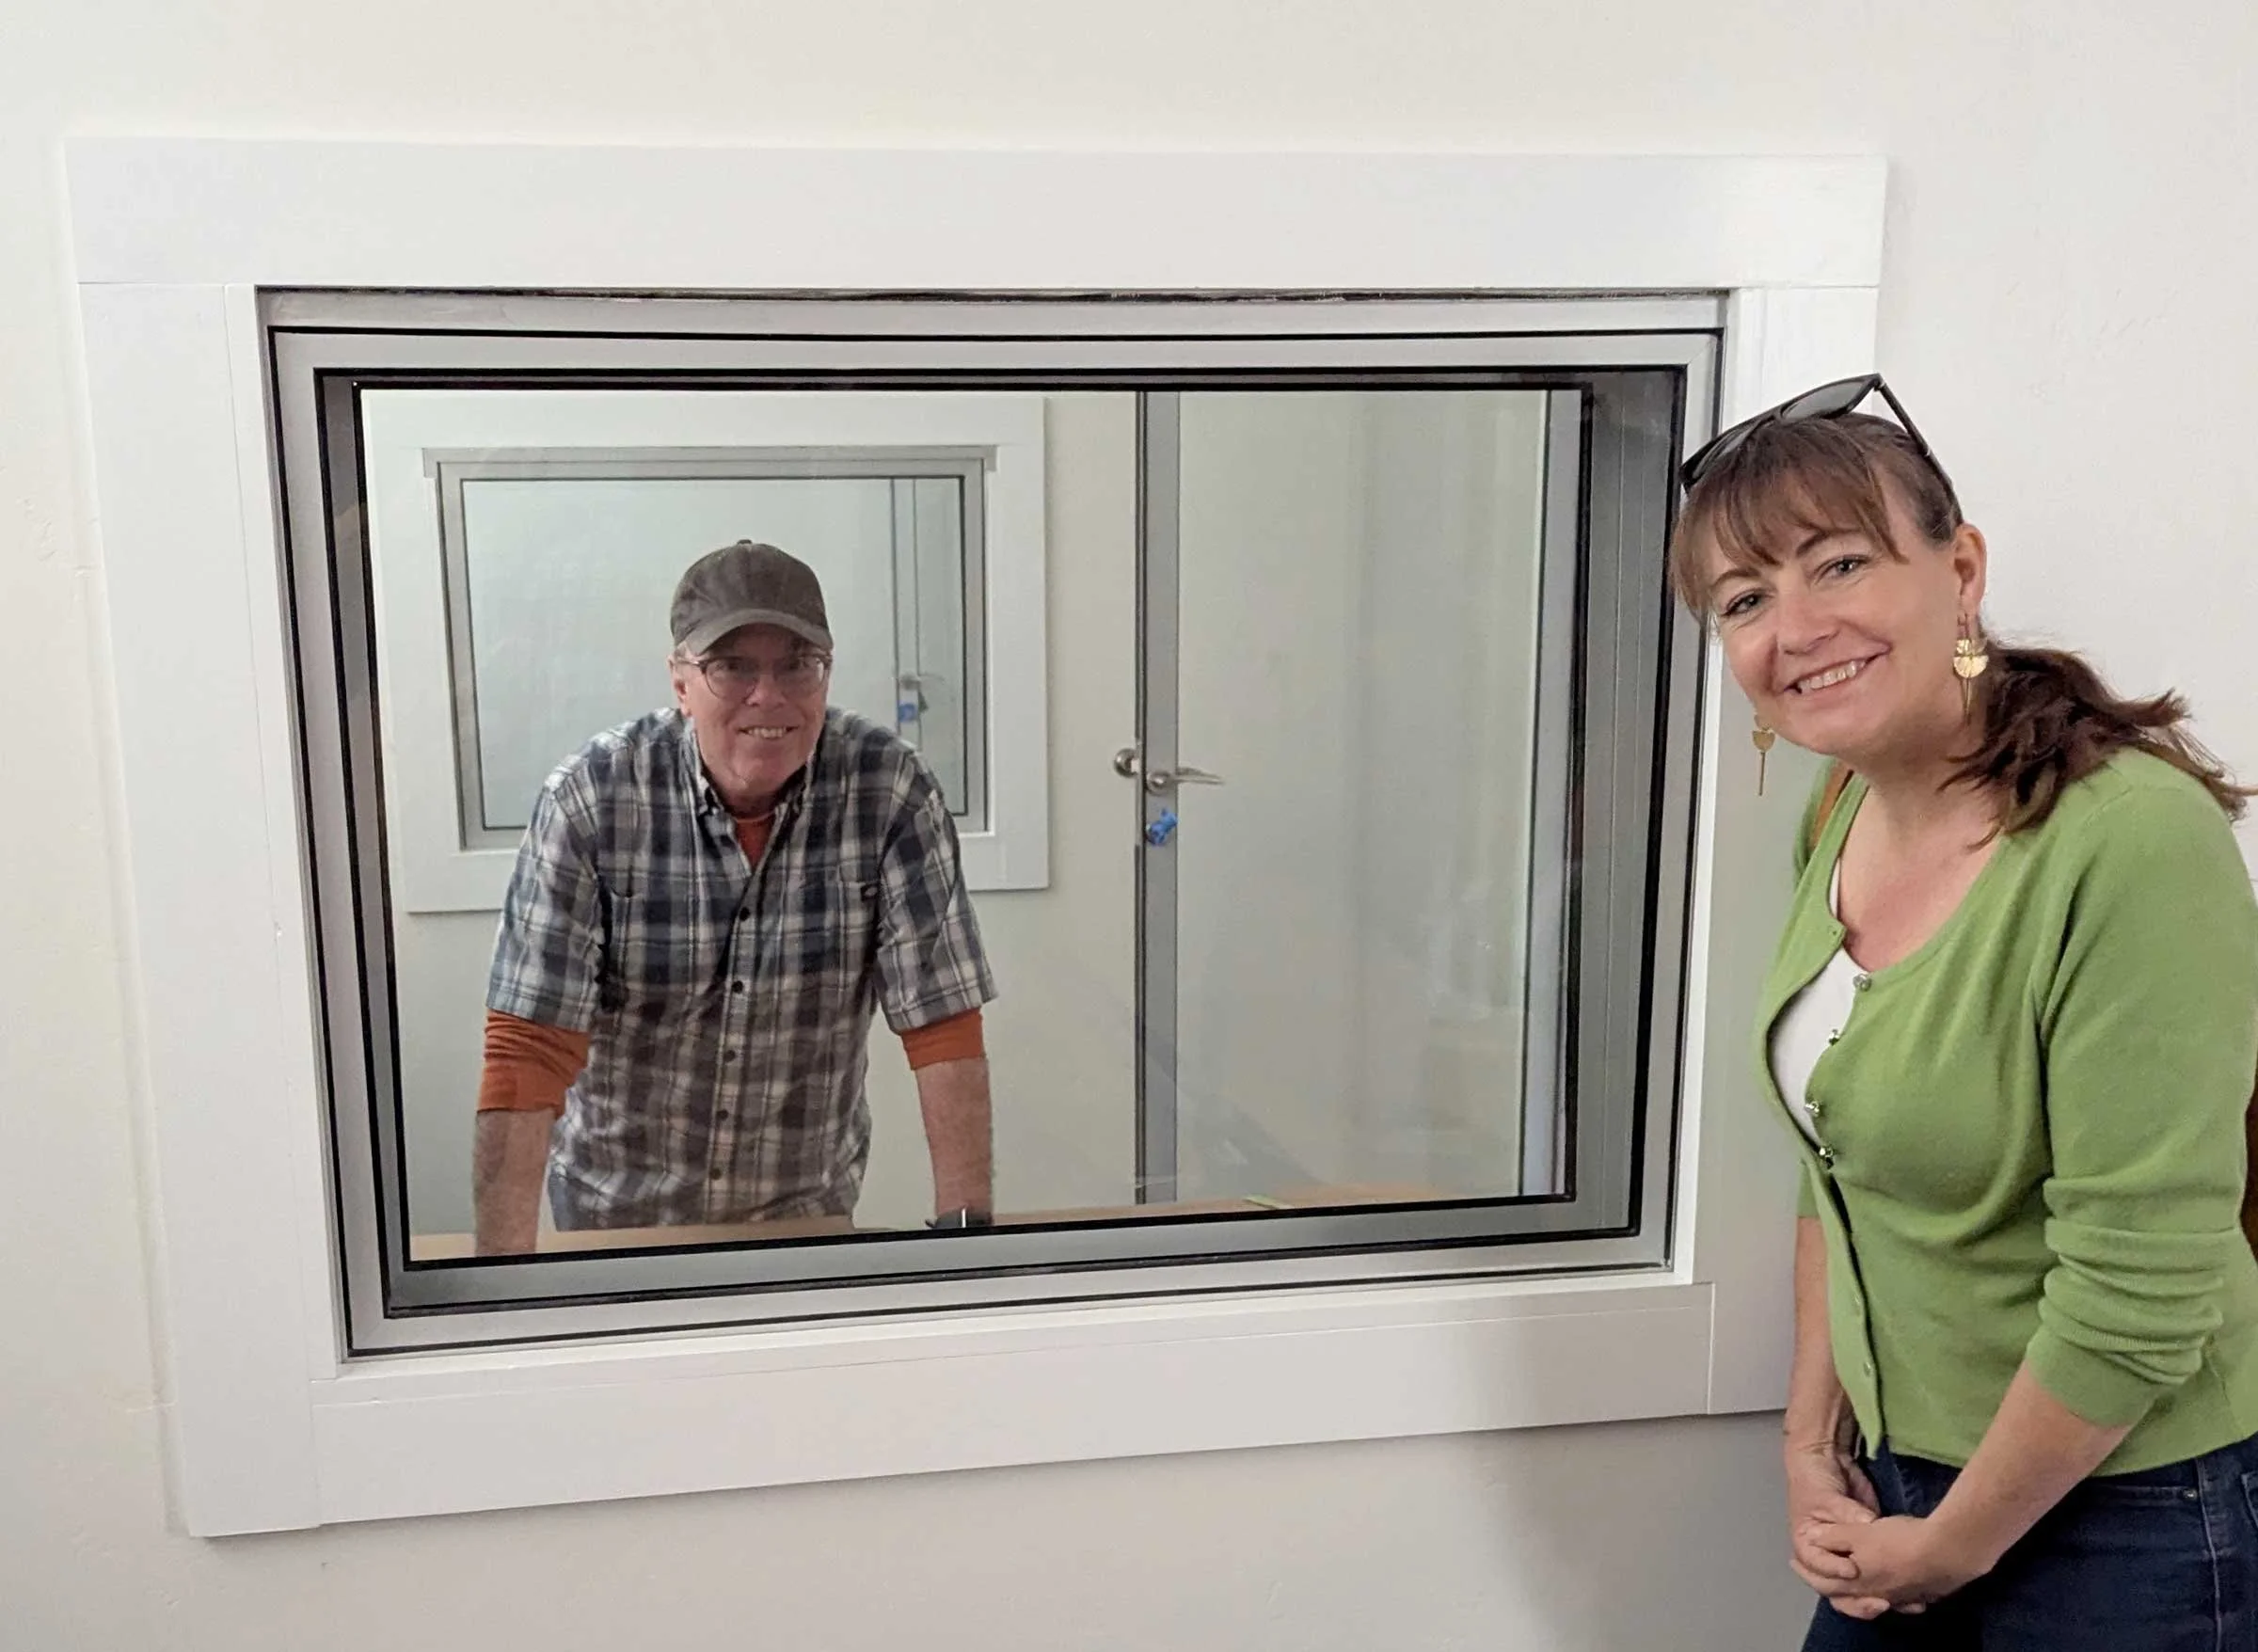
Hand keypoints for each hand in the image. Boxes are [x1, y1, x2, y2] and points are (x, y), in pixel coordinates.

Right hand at [1783, 1443, 1895, 1618]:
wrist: (1826, 1464)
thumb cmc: (1816, 1481)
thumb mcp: (1826, 1497)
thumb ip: (1846, 1513)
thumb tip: (1869, 1525)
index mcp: (1806, 1545)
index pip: (1816, 1566)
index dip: (1833, 1570)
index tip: (1852, 1570)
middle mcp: (1824, 1558)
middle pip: (1836, 1588)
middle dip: (1856, 1599)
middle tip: (1879, 1602)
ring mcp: (1845, 1558)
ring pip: (1855, 1589)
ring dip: (1873, 1599)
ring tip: (1893, 1603)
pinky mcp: (1866, 1554)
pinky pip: (1874, 1576)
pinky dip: (1888, 1587)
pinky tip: (1906, 1596)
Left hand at [1809, 1513, 1987, 1614]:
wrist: (1947, 1551)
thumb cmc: (1897, 1541)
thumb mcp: (1858, 1533)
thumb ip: (1834, 1538)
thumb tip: (1811, 1538)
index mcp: (1856, 1582)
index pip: (1825, 1583)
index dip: (1808, 1572)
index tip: (1794, 1564)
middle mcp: (1876, 1594)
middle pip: (1849, 1596)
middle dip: (1834, 1587)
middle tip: (1821, 1578)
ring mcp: (1901, 1596)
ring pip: (1876, 1598)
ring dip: (1863, 1594)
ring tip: (1856, 1584)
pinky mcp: (1922, 1591)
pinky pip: (1900, 1597)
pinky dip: (1891, 1594)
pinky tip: (1892, 1589)